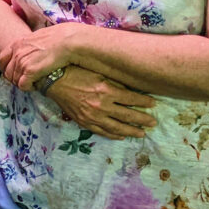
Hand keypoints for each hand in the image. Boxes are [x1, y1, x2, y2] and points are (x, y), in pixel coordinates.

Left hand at [0, 23, 80, 90]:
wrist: (67, 41)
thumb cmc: (59, 38)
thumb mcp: (39, 36)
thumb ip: (31, 44)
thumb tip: (33, 48)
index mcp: (18, 43)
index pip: (3, 58)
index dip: (7, 68)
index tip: (14, 72)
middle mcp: (17, 52)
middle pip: (7, 72)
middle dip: (15, 78)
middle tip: (27, 80)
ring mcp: (22, 62)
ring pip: (15, 80)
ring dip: (24, 83)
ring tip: (34, 82)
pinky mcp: (30, 71)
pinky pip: (23, 85)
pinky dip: (29, 87)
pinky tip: (37, 84)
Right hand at [43, 66, 158, 139]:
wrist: (55, 80)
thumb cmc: (77, 72)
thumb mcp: (99, 72)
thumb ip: (114, 83)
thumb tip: (131, 91)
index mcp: (107, 90)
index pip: (132, 99)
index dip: (144, 102)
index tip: (154, 104)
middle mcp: (102, 105)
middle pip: (128, 116)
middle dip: (142, 120)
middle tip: (153, 123)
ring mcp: (93, 116)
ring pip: (117, 128)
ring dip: (131, 131)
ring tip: (142, 134)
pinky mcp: (84, 122)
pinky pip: (102, 132)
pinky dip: (113, 135)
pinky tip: (121, 136)